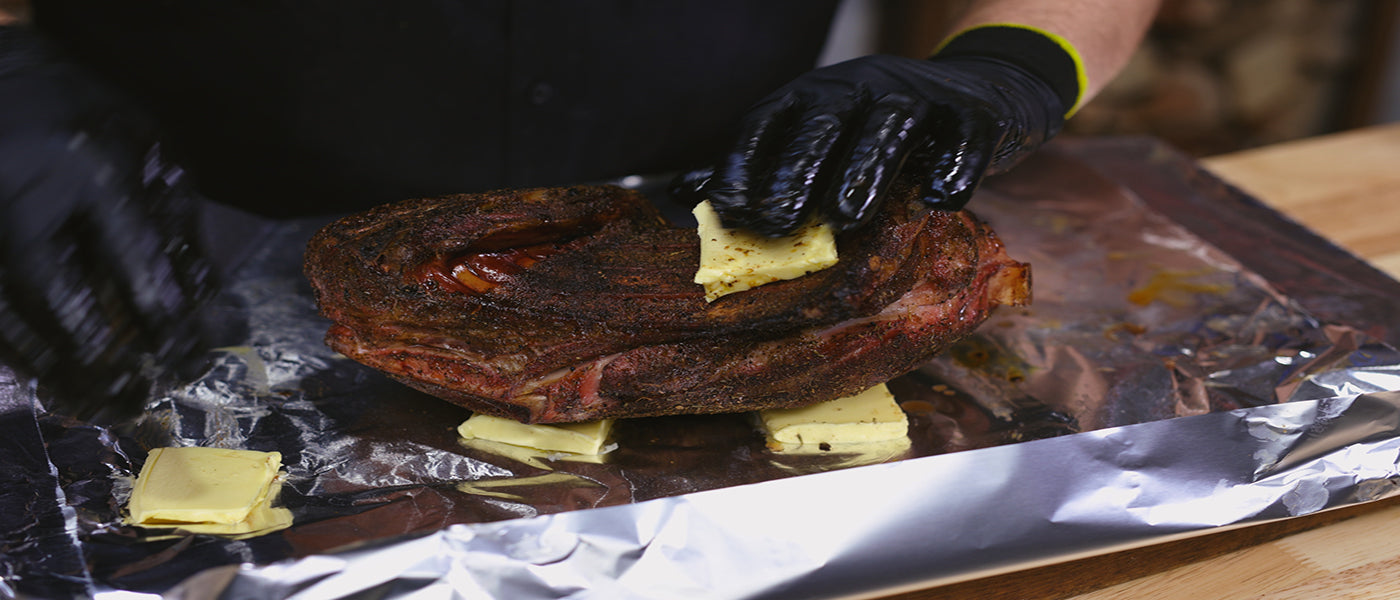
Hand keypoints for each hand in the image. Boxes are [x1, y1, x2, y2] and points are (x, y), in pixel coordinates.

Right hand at [0, 27, 215, 417]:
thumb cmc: (83, 112)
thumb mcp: (143, 141)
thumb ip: (170, 207)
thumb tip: (199, 289)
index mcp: (90, 164)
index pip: (132, 253)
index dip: (158, 307)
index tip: (181, 350)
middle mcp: (27, 194)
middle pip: (59, 293)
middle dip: (98, 351)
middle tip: (133, 391)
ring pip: (8, 310)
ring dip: (49, 362)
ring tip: (91, 398)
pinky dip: (12, 345)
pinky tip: (42, 371)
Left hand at [680, 53, 1066, 235]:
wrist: (979, 97)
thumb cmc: (880, 133)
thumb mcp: (818, 141)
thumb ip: (758, 167)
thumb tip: (683, 195)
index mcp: (814, 96)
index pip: (768, 121)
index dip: (743, 162)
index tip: (727, 210)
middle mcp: (861, 87)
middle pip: (824, 120)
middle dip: (798, 171)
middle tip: (779, 223)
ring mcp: (919, 96)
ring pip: (890, 123)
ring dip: (867, 170)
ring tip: (847, 219)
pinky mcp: (974, 114)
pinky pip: (964, 136)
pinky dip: (953, 167)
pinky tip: (940, 201)